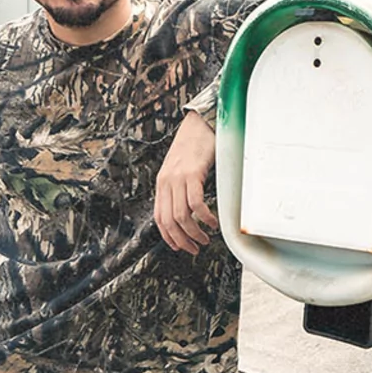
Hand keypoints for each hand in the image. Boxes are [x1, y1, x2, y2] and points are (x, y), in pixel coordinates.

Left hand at [156, 111, 218, 254]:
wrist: (200, 124)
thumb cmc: (194, 146)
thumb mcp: (181, 169)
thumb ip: (180, 188)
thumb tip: (189, 210)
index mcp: (162, 183)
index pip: (159, 218)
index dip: (168, 237)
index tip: (180, 247)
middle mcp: (166, 182)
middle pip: (169, 221)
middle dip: (182, 240)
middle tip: (195, 248)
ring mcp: (178, 178)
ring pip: (182, 216)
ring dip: (194, 233)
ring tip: (205, 239)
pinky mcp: (192, 174)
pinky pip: (196, 203)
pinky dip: (205, 217)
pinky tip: (213, 222)